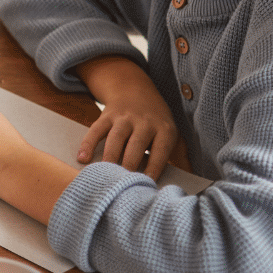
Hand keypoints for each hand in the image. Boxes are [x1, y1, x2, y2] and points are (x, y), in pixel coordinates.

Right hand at [76, 56, 181, 178]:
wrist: (134, 88)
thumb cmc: (156, 120)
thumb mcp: (172, 132)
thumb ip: (180, 155)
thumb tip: (189, 177)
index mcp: (164, 129)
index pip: (160, 150)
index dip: (154, 168)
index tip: (147, 185)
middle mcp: (144, 121)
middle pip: (136, 146)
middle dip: (129, 166)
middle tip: (124, 185)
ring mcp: (124, 117)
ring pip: (116, 138)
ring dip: (109, 158)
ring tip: (104, 176)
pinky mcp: (107, 115)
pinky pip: (96, 130)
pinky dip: (88, 144)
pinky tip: (83, 158)